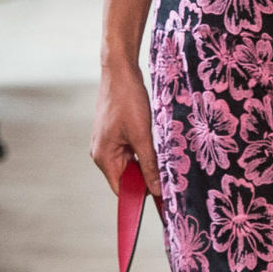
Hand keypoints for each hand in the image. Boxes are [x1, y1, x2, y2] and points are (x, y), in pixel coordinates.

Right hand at [91, 61, 162, 198]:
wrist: (120, 70)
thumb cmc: (127, 101)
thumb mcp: (142, 136)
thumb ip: (150, 165)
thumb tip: (157, 190)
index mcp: (103, 157)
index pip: (121, 189)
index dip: (140, 196)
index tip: (161, 201)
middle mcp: (102, 152)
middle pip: (126, 176)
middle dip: (146, 178)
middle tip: (170, 180)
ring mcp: (107, 141)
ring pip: (130, 162)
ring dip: (147, 163)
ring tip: (165, 161)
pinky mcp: (115, 132)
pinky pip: (131, 149)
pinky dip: (144, 151)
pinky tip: (157, 146)